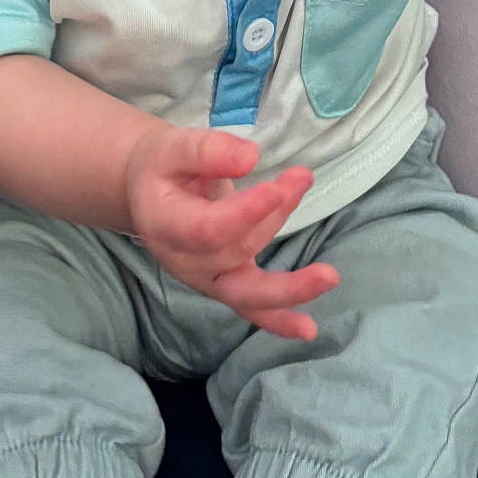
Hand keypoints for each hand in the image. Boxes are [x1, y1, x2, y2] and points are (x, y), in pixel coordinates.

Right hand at [124, 125, 332, 339]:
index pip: (207, 228)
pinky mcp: (226, 285)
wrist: (148, 195)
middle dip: (271, 224)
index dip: (243, 213)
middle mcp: (184, 260)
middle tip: (300, 191)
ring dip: (291, 275)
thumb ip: (207, 151)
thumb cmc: (162, 169)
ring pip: (250, 284)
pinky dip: (277, 322)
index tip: (275, 187)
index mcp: (165, 223)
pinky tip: (307, 331)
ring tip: (329, 271)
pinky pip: (250, 310)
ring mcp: (206, 279)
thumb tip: (250, 157)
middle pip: (233, 253)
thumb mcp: (173, 147)